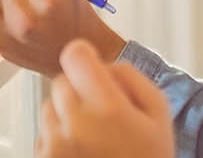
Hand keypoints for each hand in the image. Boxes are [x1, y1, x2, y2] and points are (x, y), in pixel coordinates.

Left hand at [37, 40, 172, 157]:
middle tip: (101, 115)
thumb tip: (102, 64)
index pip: (74, 55)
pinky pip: (44, 136)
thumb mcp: (159, 113)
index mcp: (107, 108)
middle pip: (60, 81)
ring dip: (66, 118)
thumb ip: (131, 77)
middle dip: (78, 92)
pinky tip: (83, 155)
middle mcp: (74, 125)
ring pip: (49, 109)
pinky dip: (58, 141)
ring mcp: (55, 147)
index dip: (84, 57)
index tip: (90, 66)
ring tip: (94, 140)